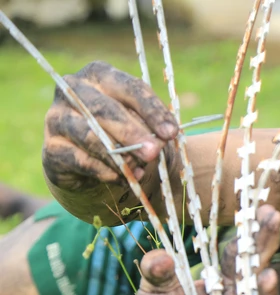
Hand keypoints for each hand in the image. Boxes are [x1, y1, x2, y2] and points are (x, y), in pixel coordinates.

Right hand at [42, 61, 178, 190]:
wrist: (90, 162)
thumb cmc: (122, 133)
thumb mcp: (140, 125)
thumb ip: (150, 129)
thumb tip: (158, 141)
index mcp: (100, 75)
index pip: (129, 87)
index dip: (152, 111)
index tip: (172, 133)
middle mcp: (73, 89)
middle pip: (105, 110)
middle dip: (133, 133)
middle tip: (154, 152)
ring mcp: (57, 117)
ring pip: (90, 136)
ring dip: (119, 155)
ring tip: (140, 169)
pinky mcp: (52, 148)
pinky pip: (80, 160)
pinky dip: (105, 171)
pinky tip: (122, 178)